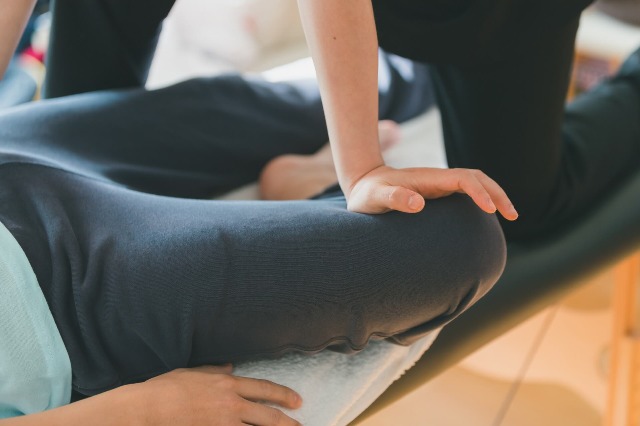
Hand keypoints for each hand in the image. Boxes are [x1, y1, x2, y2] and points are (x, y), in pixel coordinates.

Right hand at [143, 365, 302, 425]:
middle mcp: (230, 405)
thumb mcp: (193, 372)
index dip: (283, 395)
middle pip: (268, 416)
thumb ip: (214, 370)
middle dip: (287, 422)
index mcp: (227, 385)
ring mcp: (223, 425)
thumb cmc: (166, 388)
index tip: (296, 401)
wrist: (147, 410)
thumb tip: (230, 367)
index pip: (263, 389)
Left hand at [347, 165, 518, 219]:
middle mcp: (438, 180)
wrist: (362, 185)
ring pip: (475, 185)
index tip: (490, 210)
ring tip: (511, 216)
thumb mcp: (376, 198)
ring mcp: (439, 186)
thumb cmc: (367, 194)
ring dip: (494, 196)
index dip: (479, 192)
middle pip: (477, 179)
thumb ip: (394, 198)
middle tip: (513, 215)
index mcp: (428, 179)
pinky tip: (489, 217)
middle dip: (497, 193)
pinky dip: (483, 201)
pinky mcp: (437, 194)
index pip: (463, 179)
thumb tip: (419, 203)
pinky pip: (466, 194)